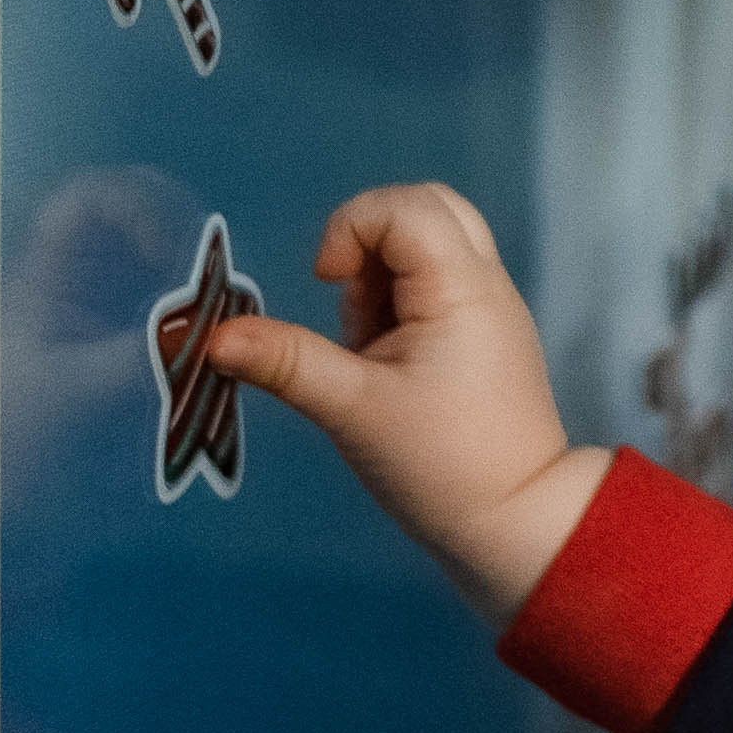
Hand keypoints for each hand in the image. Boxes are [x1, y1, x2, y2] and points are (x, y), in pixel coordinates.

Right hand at [204, 183, 609, 621]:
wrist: (518, 524)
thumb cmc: (441, 466)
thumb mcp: (353, 412)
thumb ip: (286, 364)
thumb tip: (214, 337)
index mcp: (462, 287)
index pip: (405, 207)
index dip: (351, 228)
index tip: (328, 284)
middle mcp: (485, 283)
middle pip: (426, 208)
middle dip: (369, 242)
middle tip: (349, 300)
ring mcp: (490, 308)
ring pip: (429, 245)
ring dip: (381, 279)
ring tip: (369, 348)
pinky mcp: (484, 336)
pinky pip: (436, 286)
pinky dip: (400, 307)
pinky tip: (388, 364)